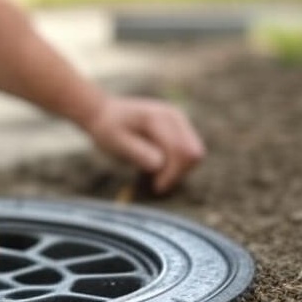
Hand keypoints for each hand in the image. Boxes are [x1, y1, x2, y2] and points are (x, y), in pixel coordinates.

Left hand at [83, 96, 204, 194]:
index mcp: (158, 118)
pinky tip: (158, 166)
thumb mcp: (115, 143)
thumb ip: (138, 153)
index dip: (172, 173)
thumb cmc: (108, 130)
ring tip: (153, 173)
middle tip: (155, 183)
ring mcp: (179, 120)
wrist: (105, 114)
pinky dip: (177, 165)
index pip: (181, 150)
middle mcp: (174, 116)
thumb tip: (159, 165)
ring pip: (195, 154)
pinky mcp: (181, 128)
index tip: (156, 187)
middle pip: (193, 153)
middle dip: (177, 172)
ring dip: (178, 169)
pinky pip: (189, 153)